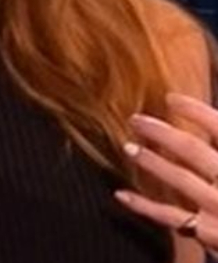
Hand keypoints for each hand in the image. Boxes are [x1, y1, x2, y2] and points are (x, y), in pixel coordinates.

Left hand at [117, 93, 217, 251]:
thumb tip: (211, 122)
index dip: (194, 110)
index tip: (170, 98)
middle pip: (191, 149)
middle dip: (161, 132)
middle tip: (136, 119)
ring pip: (178, 178)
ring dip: (151, 161)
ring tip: (129, 147)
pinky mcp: (209, 232)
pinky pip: (170, 216)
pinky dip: (143, 206)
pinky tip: (121, 194)